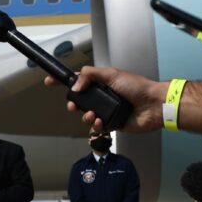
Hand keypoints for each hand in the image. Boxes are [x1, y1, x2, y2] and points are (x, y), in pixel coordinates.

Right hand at [43, 67, 164, 132]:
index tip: (49, 81)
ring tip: (91, 115)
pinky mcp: (112, 123)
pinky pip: (97, 127)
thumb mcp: (111, 74)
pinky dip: (96, 125)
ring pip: (86, 115)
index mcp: (102, 82)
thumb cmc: (137, 87)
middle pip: (79, 100)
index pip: (78, 80)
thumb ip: (90, 76)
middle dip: (73, 103)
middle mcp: (103, 96)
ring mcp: (106, 110)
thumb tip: (75, 86)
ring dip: (85, 115)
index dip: (63, 81)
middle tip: (72, 105)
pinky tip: (100, 122)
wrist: (153, 105)